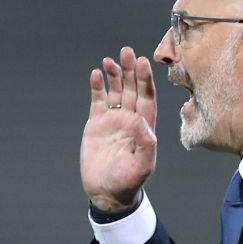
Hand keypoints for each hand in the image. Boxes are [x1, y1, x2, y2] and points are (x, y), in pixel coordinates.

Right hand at [81, 46, 157, 212]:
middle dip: (130, 70)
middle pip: (132, 89)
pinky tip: (95, 74)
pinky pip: (98, 100)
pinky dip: (97, 87)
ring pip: (115, 91)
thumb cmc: (128, 182)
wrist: (107, 192)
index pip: (147, 98)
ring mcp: (113, 120)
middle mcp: (130, 119)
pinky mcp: (96, 124)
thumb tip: (143, 123)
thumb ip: (145, 145)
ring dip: (114, 75)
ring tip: (109, 60)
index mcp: (144, 127)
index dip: (145, 80)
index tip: (143, 63)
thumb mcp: (141, 167)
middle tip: (127, 51)